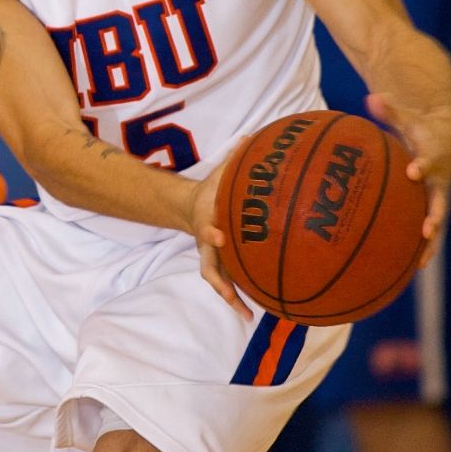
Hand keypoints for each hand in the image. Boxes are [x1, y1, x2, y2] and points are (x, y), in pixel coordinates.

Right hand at [187, 160, 253, 318]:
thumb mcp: (221, 171)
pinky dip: (239, 300)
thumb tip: (253, 136)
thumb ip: (236, 157)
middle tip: (229, 293)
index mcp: (207, 220)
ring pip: (218, 282)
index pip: (206, 228)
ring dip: (231, 299)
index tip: (220, 235)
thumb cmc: (215, 188)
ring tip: (248, 315)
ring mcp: (212, 258)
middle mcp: (207, 244)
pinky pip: (229, 285)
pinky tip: (255, 314)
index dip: (211, 233)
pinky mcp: (222, 266)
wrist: (195, 206)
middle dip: (219, 279)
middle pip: (208, 266)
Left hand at [365, 90, 450, 266]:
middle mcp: (445, 175)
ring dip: (432, 240)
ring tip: (420, 263)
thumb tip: (372, 98)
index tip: (413, 171)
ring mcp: (444, 191)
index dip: (425, 165)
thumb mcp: (406, 115)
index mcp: (439, 152)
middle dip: (435, 214)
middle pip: (442, 198)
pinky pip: (432, 224)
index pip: (433, 158)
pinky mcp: (438, 202)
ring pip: (439, 218)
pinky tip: (410, 266)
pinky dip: (424, 243)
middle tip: (427, 229)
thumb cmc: (422, 122)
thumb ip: (390, 110)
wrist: (450, 131)